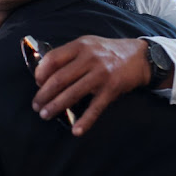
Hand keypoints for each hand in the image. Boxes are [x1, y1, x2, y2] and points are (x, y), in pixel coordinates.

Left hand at [32, 36, 150, 135]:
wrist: (139, 57)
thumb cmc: (108, 52)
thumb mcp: (88, 45)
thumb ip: (69, 55)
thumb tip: (45, 73)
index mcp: (80, 46)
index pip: (53, 59)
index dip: (41, 73)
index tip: (37, 84)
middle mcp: (89, 58)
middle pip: (59, 79)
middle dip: (44, 95)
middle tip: (36, 105)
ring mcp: (101, 74)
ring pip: (72, 93)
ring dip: (56, 106)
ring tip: (45, 115)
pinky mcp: (112, 88)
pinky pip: (95, 107)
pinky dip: (85, 121)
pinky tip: (76, 131)